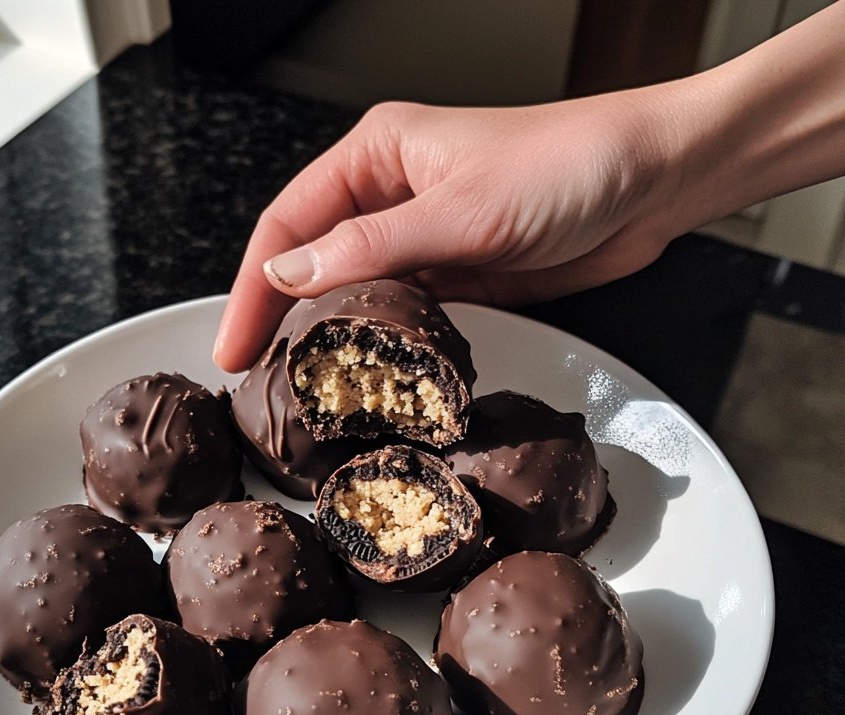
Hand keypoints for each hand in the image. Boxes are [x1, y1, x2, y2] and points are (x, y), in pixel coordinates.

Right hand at [212, 93, 677, 371]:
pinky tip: (361, 376)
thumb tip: (287, 276)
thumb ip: (370, 249)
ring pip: (352, 294)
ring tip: (297, 389)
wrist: (652, 185)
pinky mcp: (454, 276)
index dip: (252, 288)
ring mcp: (422, 239)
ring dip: (326, 337)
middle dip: (278, 318)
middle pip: (311, 261)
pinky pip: (399, 315)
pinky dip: (377, 346)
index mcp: (376, 156)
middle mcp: (390, 196)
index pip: (288, 225)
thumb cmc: (567, 168)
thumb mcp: (459, 211)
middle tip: (254, 380)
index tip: (231, 345)